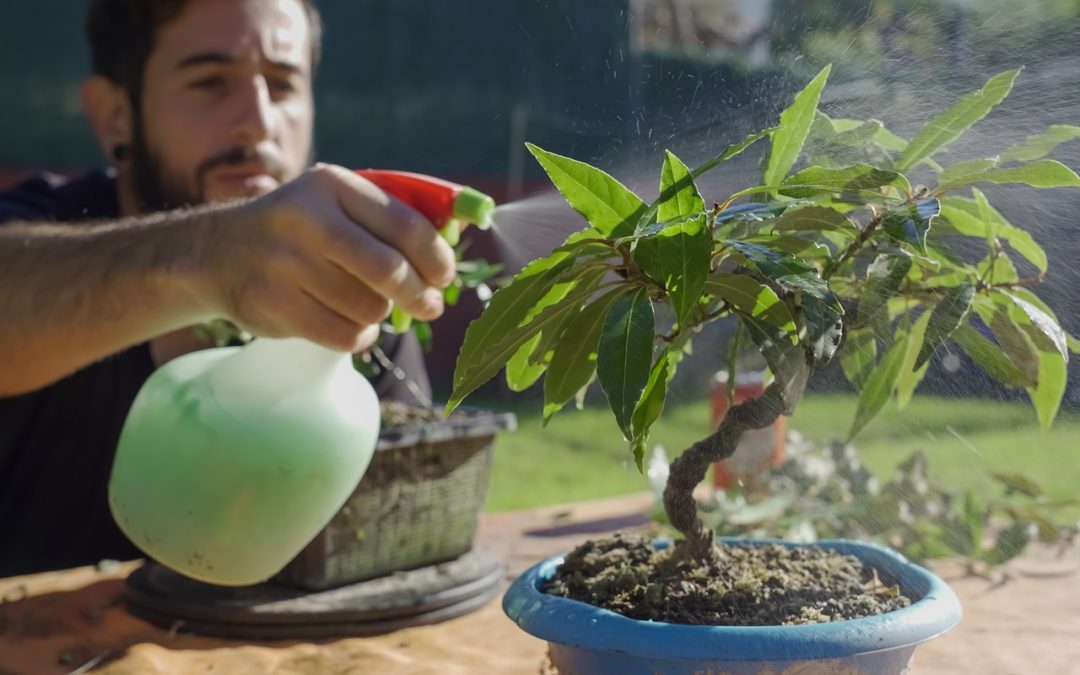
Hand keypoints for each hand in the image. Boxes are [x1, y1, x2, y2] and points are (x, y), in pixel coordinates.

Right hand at [200, 164, 455, 351]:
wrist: (218, 252)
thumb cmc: (300, 229)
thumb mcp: (335, 202)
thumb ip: (389, 214)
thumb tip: (456, 235)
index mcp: (331, 186)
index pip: (405, 225)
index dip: (436, 258)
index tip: (445, 276)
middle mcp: (306, 219)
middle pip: (389, 270)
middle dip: (419, 295)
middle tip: (429, 306)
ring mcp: (284, 263)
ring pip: (368, 307)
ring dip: (380, 314)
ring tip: (370, 306)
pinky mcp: (273, 304)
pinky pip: (344, 335)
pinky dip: (359, 336)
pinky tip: (353, 325)